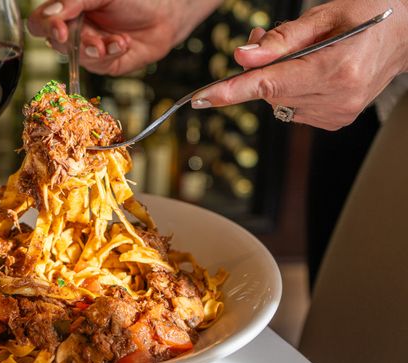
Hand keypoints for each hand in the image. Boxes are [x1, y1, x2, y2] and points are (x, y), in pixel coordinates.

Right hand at [27, 0, 219, 75]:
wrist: (165, 14)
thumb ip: (74, 2)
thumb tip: (51, 14)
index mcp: (67, 10)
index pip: (40, 22)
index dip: (46, 27)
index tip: (60, 31)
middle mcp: (74, 30)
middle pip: (56, 43)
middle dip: (75, 43)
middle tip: (92, 41)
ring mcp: (88, 48)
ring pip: (77, 57)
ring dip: (96, 50)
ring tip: (116, 40)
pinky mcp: (105, 64)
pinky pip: (98, 65)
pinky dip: (111, 54)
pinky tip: (124, 42)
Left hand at [191, 0, 407, 130]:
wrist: (405, 32)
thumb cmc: (369, 14)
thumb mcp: (324, 15)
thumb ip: (280, 40)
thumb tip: (242, 57)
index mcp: (337, 69)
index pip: (271, 84)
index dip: (233, 91)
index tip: (203, 98)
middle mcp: (339, 98)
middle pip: (271, 93)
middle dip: (259, 70)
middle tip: (265, 40)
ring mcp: (339, 114)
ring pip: (279, 103)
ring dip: (276, 80)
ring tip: (298, 54)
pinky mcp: (336, 121)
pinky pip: (295, 108)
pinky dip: (292, 91)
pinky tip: (310, 73)